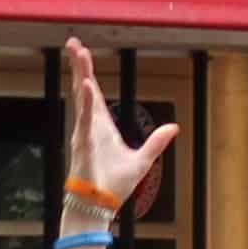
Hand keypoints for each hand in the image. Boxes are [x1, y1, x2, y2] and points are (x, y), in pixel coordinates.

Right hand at [65, 39, 181, 215]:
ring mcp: (84, 134)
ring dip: (81, 76)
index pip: (93, 93)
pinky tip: (86, 86)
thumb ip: (156, 142)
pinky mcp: (83, 145)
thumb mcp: (143, 161)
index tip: (82, 52)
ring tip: (79, 54)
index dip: (87, 72)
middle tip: (73, 42)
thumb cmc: (114, 185)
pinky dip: (86, 104)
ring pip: (82, 99)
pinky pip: (84, 121)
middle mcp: (90, 126)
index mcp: (101, 126)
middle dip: (79, 65)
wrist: (100, 206)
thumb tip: (174, 127)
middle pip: (83, 89)